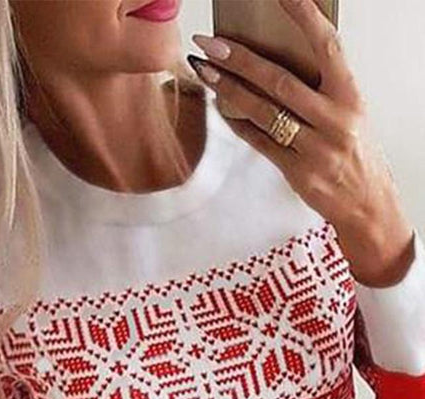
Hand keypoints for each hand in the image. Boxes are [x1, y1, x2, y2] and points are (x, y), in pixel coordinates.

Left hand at [187, 0, 414, 287]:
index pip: (327, 46)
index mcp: (351, 97)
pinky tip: (221, 108)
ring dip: (229, 90)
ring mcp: (317, 149)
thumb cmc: (355, 154)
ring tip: (205, 72)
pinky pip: (261, 142)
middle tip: (210, 45)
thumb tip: (273, 64)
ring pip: (265, 112)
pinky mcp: (299, 173)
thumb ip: (321, 91)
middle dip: (240, 60)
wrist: (368, 205)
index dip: (304, 17)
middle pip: (280, 81)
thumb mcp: (349, 115)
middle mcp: (336, 120)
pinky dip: (239, 124)